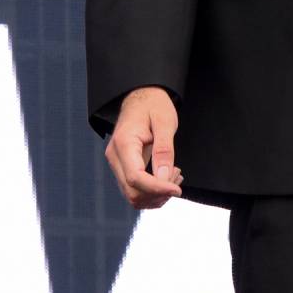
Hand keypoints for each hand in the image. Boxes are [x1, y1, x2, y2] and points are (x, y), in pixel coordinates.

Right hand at [105, 86, 183, 208]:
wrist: (142, 97)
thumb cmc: (153, 105)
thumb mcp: (164, 122)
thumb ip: (164, 150)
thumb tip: (164, 177)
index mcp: (124, 143)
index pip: (135, 178)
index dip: (157, 188)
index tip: (177, 189)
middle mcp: (115, 157)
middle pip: (132, 191)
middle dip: (158, 192)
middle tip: (178, 177)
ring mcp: (117, 164)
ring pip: (133, 195)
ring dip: (156, 194)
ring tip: (174, 175)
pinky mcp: (123, 168)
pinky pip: (135, 189)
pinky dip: (152, 190)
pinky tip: (167, 177)